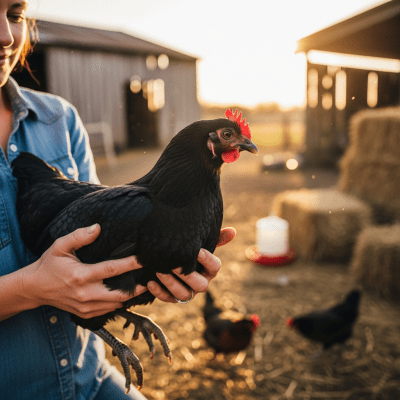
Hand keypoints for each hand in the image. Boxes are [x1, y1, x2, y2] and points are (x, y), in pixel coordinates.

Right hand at [22, 224, 146, 318]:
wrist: (34, 288)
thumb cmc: (49, 265)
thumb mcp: (59, 246)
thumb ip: (79, 236)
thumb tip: (98, 227)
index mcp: (81, 276)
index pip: (112, 270)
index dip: (130, 264)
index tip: (144, 259)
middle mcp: (85, 294)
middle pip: (120, 294)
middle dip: (138, 287)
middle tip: (150, 278)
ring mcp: (85, 307)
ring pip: (116, 304)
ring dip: (129, 295)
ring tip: (141, 284)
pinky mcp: (85, 314)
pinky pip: (108, 310)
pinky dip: (118, 303)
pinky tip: (125, 293)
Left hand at [147, 227, 235, 302]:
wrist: (166, 257)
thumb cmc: (186, 248)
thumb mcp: (198, 242)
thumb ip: (214, 237)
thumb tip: (232, 231)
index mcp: (209, 270)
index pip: (215, 268)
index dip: (208, 260)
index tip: (197, 250)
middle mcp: (201, 284)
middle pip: (201, 285)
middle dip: (187, 275)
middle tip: (174, 263)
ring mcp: (187, 293)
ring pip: (183, 294)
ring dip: (171, 283)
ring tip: (159, 270)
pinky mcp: (172, 298)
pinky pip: (167, 299)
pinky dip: (158, 292)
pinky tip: (150, 282)